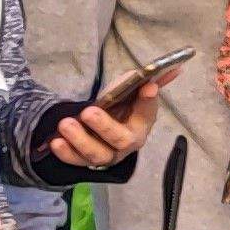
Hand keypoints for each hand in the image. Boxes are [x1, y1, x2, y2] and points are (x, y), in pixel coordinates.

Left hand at [45, 68, 178, 167]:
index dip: (148, 102)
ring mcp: (108, 154)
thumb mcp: (126, 90)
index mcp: (141, 123)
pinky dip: (66, 153)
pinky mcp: (86, 161)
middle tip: (89, 112)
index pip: (148, 112)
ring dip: (81, 140)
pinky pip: (77, 161)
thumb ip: (142, 80)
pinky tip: (56, 142)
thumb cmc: (116, 106)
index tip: (147, 87)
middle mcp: (127, 142)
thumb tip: (173, 68)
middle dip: (105, 126)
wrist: (95, 125)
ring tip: (65, 124)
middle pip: (121, 139)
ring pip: (98, 154)